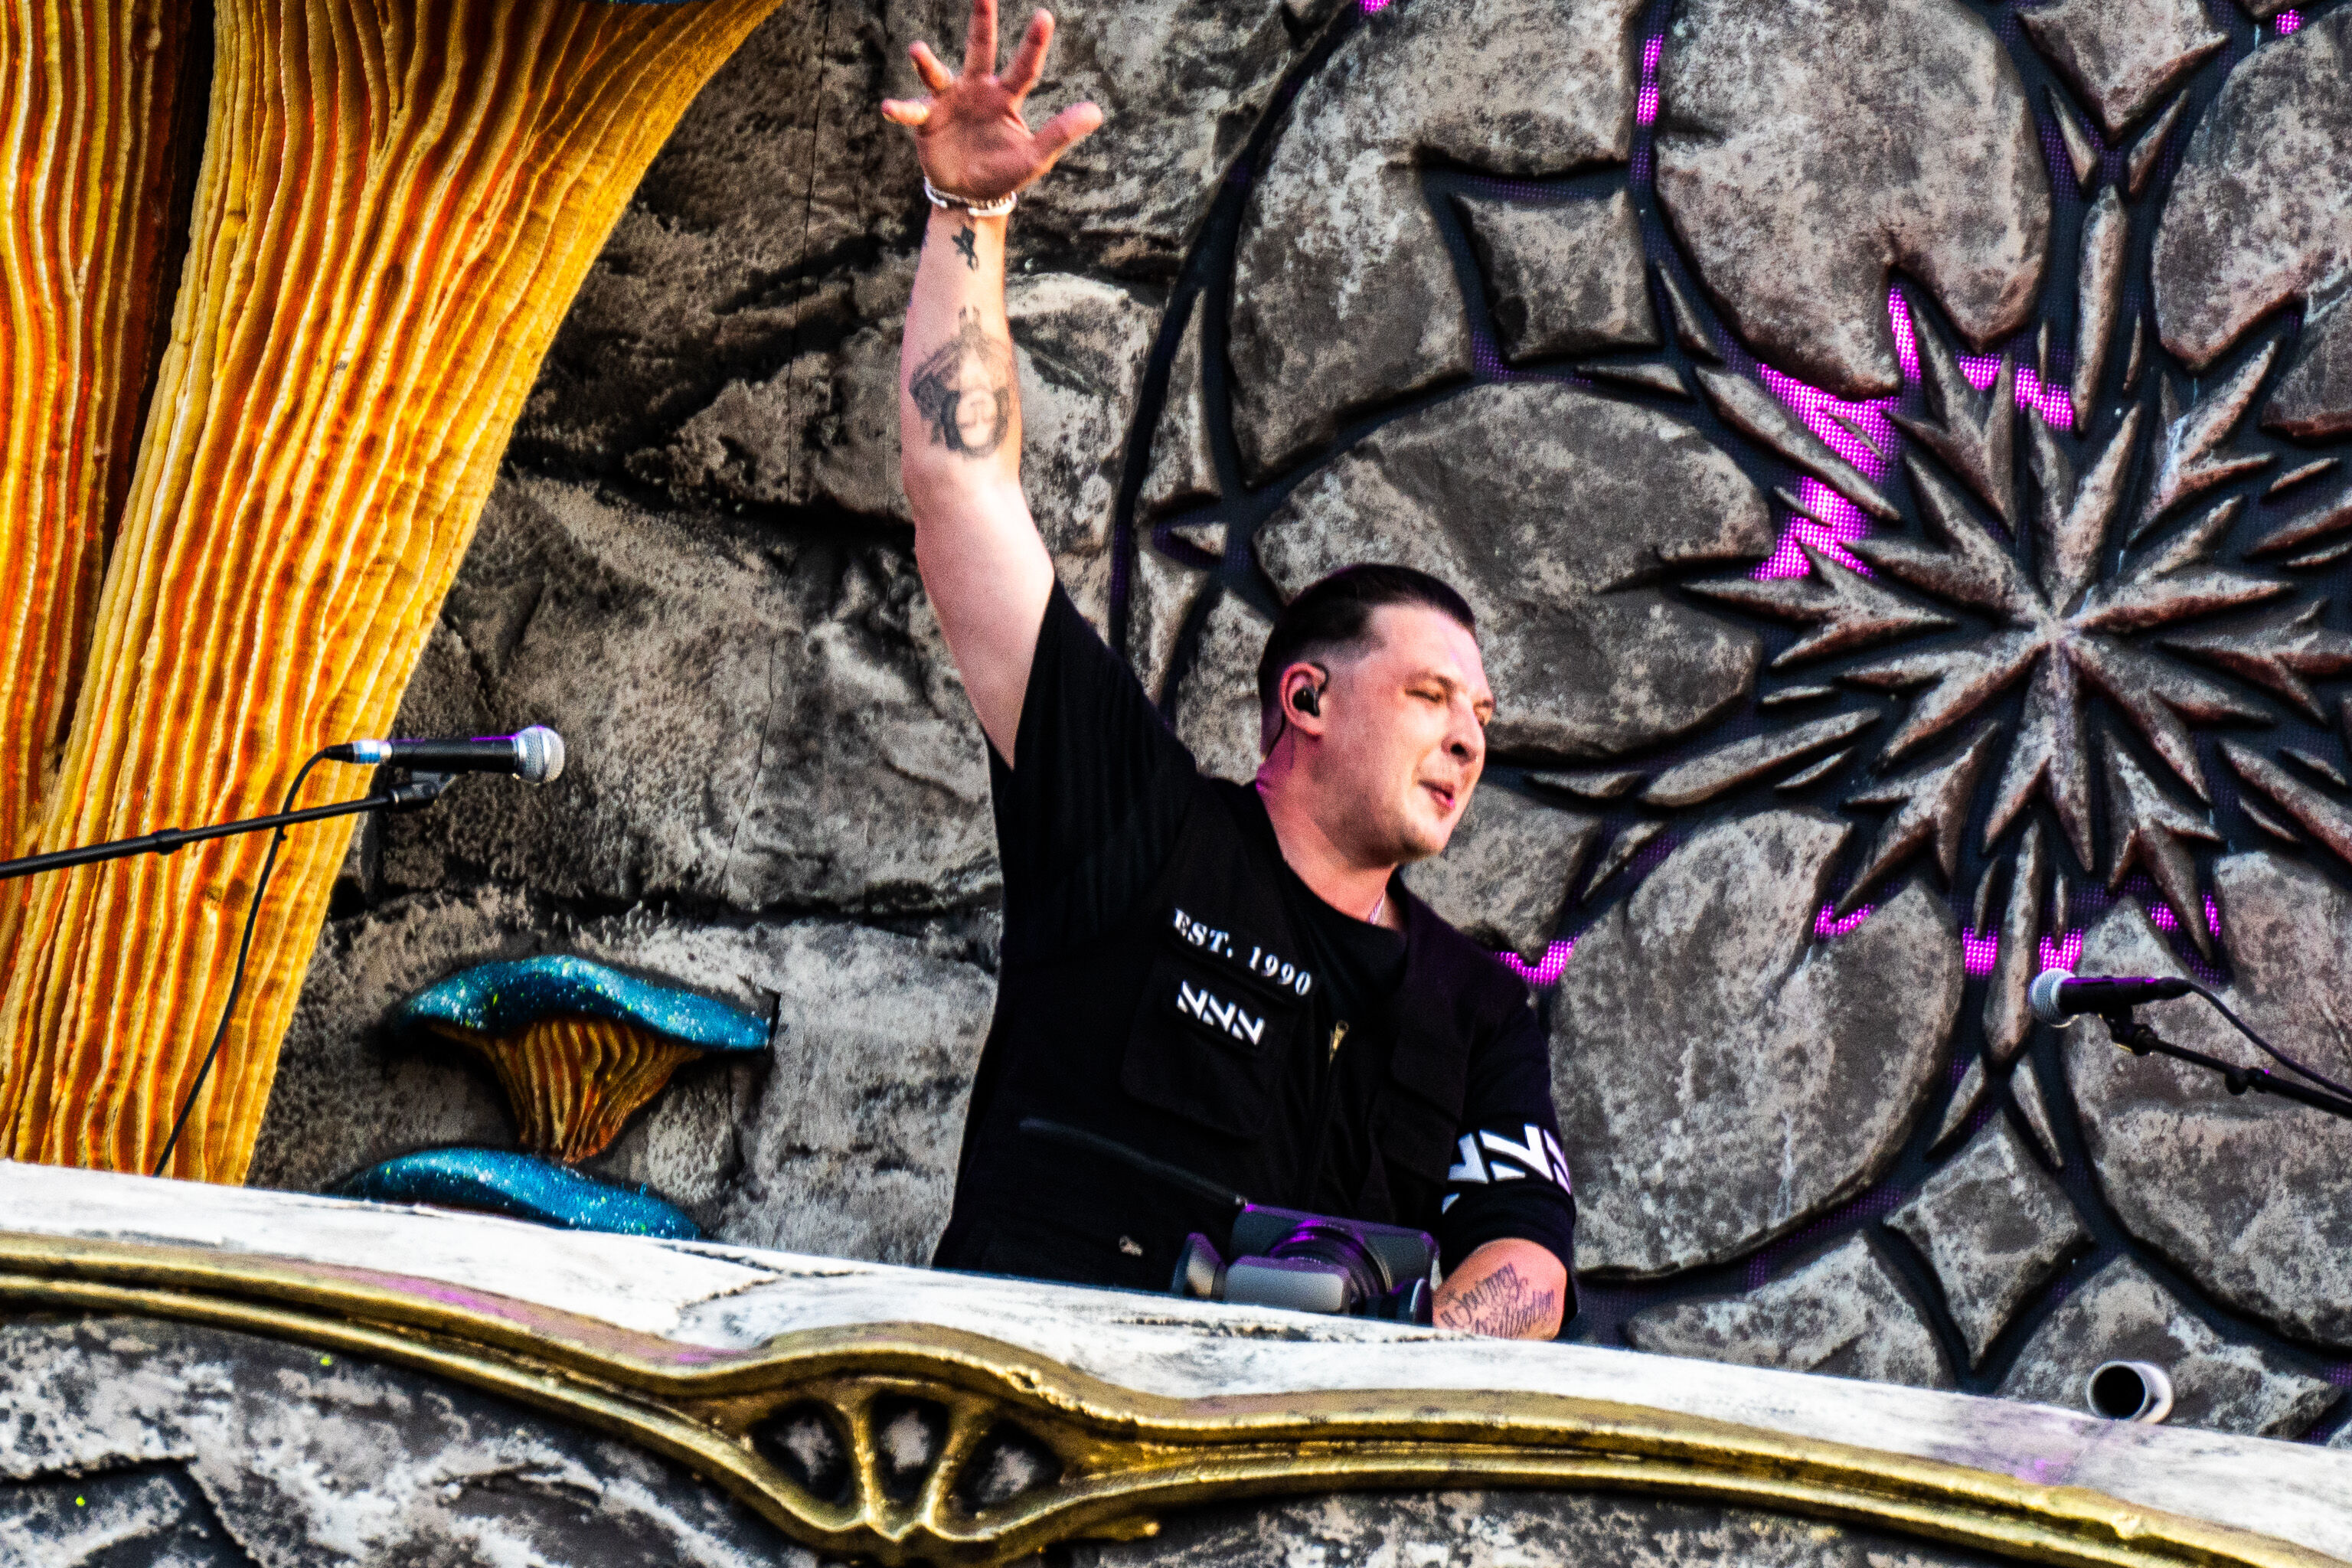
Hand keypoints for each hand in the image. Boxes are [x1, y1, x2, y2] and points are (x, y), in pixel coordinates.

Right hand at [881, 0, 1102, 202]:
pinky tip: (889, 107)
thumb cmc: (1003, 171)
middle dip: (981, 22)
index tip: (1044, 17)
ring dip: (927, 63)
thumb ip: (1061, 133)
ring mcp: (949, 101)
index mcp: (1004, 96)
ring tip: (916, 51)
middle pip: (980, 49)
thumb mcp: (1035, 156)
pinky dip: (901, 109)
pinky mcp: (926, 120)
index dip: (1033, 44)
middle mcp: (976, 90)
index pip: (1024, 68)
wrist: (970, 195)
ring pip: (939, 74)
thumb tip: (1096, 111)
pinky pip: (912, 111)